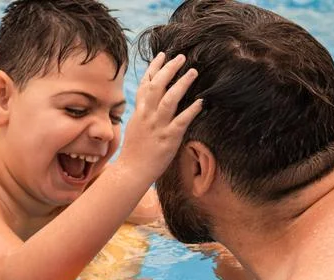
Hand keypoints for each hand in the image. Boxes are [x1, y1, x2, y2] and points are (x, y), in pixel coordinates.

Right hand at [117, 52, 201, 181]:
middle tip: (181, 57)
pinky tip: (201, 101)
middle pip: (157, 86)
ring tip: (193, 71)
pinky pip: (181, 121)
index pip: (145, 84)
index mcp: (139, 112)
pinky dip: (191, 110)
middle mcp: (147, 115)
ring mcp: (157, 126)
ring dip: (182, 84)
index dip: (154, 68)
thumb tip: (151, 100)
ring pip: (169, 100)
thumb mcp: (134, 126)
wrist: (131, 171)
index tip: (163, 55)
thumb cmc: (134, 150)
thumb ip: (143, 112)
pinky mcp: (167, 138)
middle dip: (169, 69)